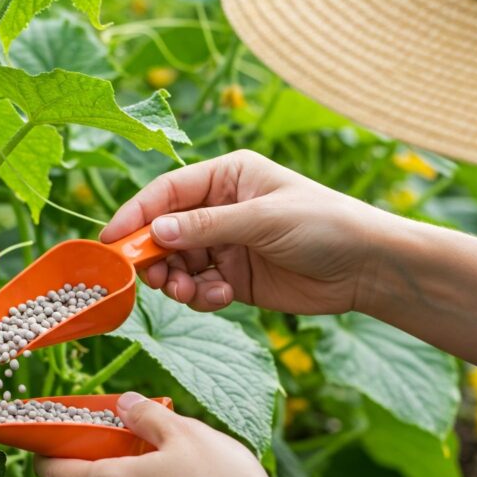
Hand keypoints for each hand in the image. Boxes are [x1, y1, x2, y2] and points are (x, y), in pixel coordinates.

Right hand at [102, 149, 393, 314]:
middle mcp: (220, 209)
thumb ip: (206, 227)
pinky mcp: (233, 278)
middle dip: (156, 258)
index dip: (135, 214)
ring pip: (177, 265)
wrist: (365, 267)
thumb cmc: (323, 224)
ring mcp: (225, 245)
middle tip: (157, 279)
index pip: (166, 192)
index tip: (111, 241)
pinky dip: (201, 297)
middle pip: (164, 232)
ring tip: (193, 294)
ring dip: (178, 283)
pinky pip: (198, 288)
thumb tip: (154, 232)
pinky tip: (222, 298)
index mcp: (226, 177)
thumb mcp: (262, 220)